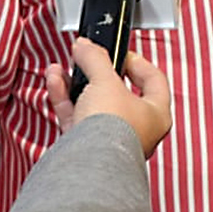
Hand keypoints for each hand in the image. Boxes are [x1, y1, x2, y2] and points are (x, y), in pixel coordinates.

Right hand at [45, 38, 172, 157]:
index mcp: (157, 114)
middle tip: (86, 57)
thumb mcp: (106, 80)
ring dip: (75, 83)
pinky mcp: (86, 148)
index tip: (120, 52)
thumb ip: (95, 58)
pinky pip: (76, 118)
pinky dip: (65, 98)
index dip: (137, 62)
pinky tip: (55, 81)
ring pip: (92, 105)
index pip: (154, 80)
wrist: (88, 165)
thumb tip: (86, 46)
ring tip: (61, 67)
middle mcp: (137, 130)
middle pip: (117, 92)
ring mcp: (110, 140)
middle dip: (96, 72)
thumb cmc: (113, 132)